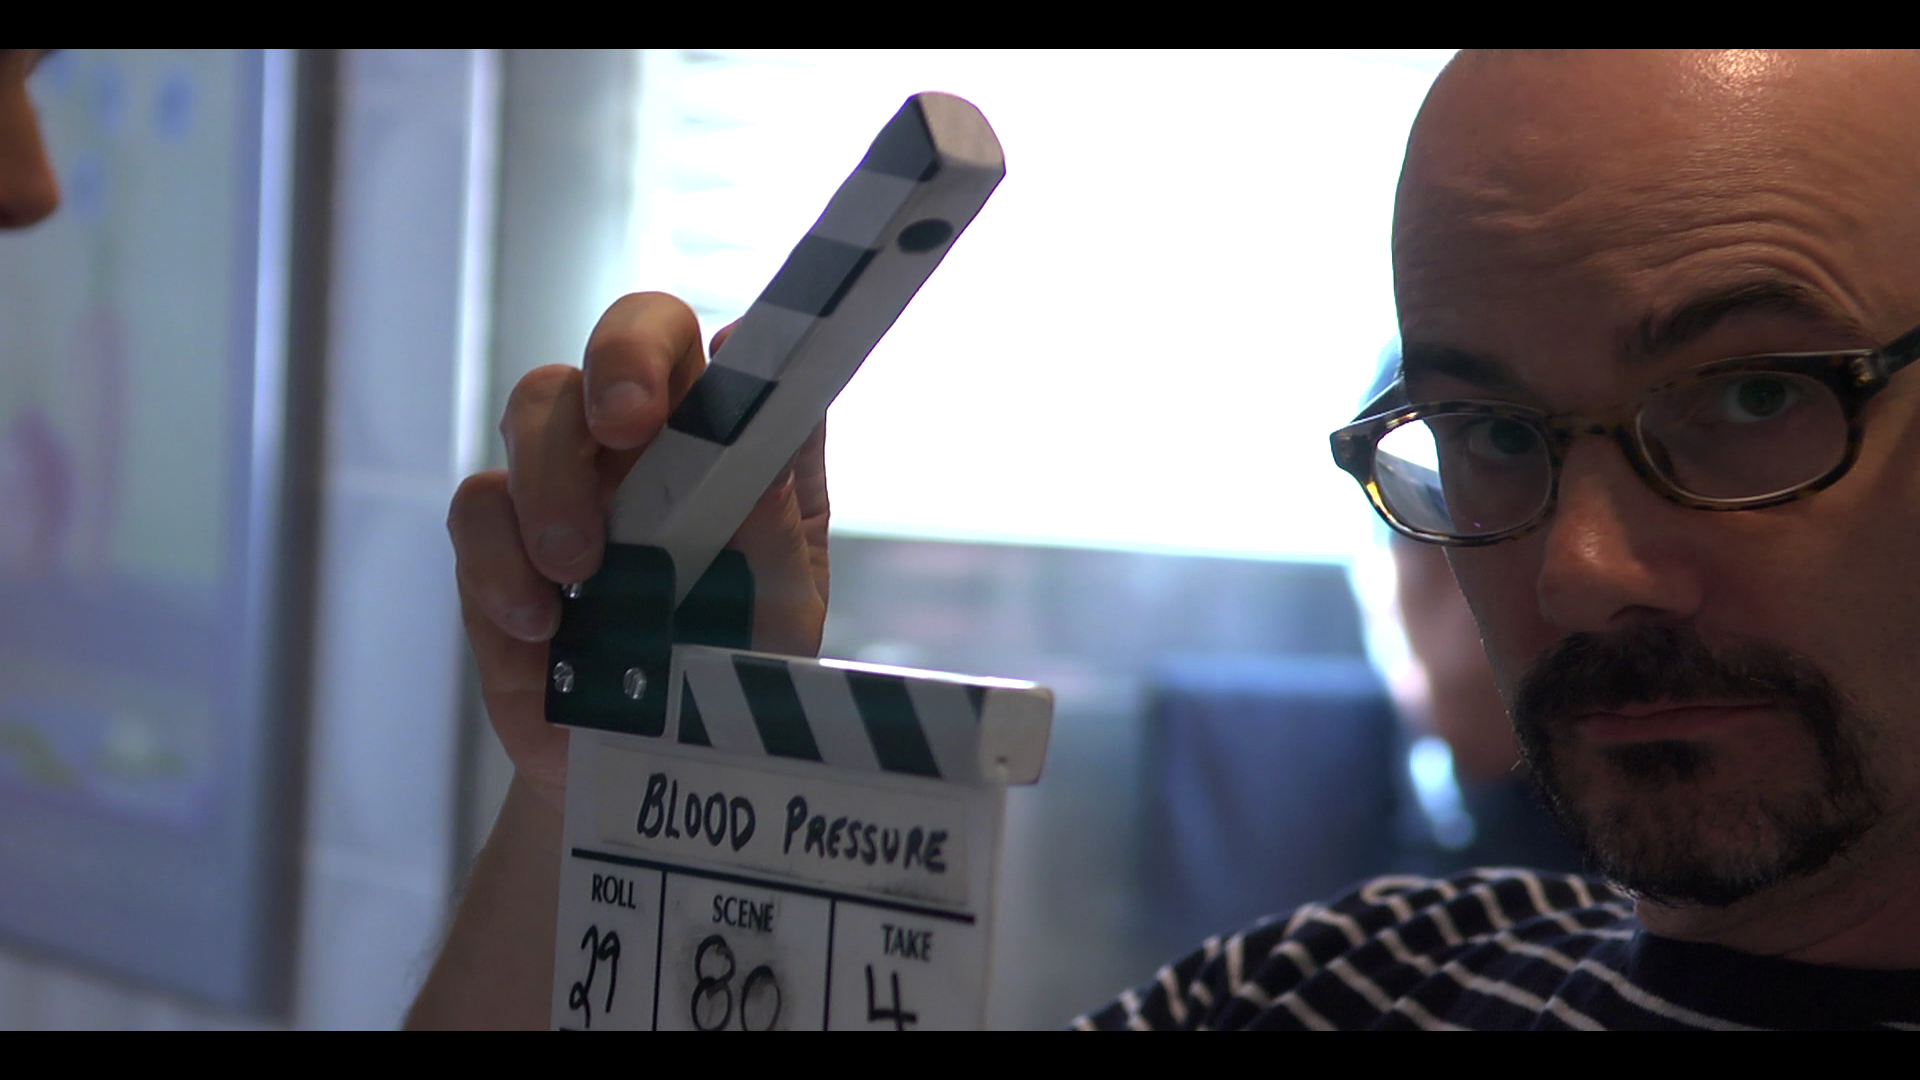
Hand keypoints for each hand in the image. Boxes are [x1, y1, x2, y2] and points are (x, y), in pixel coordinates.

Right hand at [447, 293, 830, 810]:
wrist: (661, 776)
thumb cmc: (737, 668)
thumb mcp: (782, 601)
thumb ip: (780, 509)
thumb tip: (781, 404)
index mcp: (714, 442)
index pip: (681, 344)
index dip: (662, 346)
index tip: (664, 396)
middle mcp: (633, 451)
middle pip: (599, 354)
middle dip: (608, 372)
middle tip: (624, 432)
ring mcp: (559, 492)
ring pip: (529, 417)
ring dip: (552, 482)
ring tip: (580, 568)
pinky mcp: (498, 553)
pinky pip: (477, 515)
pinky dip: (501, 562)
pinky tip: (540, 625)